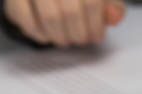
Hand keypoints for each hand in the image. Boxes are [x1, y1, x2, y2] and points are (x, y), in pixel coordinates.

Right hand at [3, 0, 125, 46]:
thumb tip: (115, 17)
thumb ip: (111, 4)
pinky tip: (47, 36)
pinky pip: (26, 19)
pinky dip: (39, 34)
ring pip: (50, 17)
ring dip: (61, 36)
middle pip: (70, 11)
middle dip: (79, 33)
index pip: (91, 1)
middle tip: (81, 40)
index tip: (97, 36)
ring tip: (66, 40)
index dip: (96, 24)